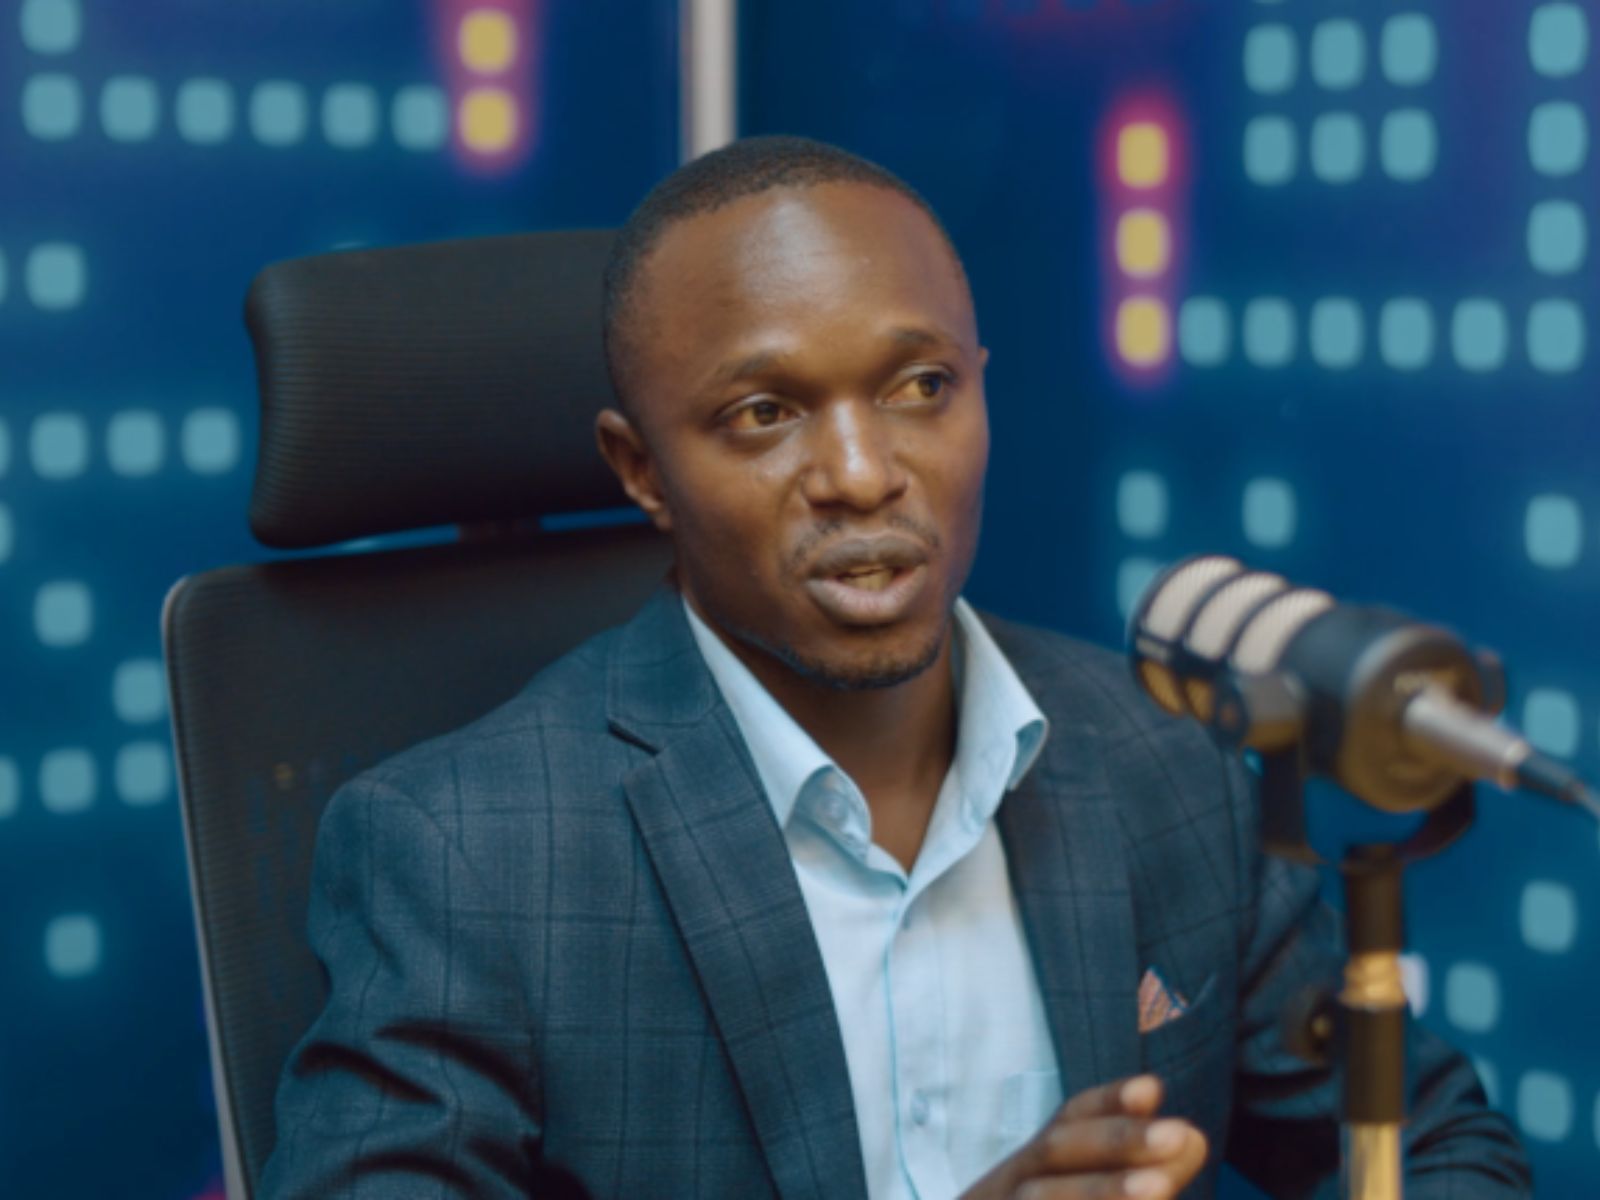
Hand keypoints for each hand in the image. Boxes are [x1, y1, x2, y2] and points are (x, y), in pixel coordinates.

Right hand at [959, 1075, 1207, 1199]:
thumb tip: (1192, 1137)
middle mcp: (1008, 1186)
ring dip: (1102, 1190)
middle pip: (1055, 1150)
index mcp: (1034, 1166)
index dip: (1108, 1102)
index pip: (1069, 1119)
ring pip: (1042, 1197)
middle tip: (1179, 1133)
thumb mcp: (1090, 1194)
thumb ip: (1148, 1175)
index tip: (1152, 1089)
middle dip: (1116, 1140)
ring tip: (1160, 1187)